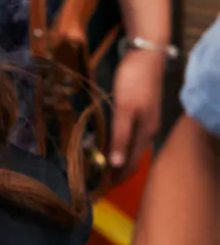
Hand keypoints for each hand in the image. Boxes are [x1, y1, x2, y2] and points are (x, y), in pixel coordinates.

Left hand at [109, 49, 165, 179]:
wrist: (146, 55)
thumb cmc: (134, 81)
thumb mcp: (124, 108)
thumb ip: (121, 135)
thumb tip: (117, 165)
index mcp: (144, 133)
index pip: (131, 165)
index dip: (117, 178)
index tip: (101, 190)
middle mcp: (147, 130)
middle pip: (132, 159)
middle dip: (117, 172)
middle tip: (97, 182)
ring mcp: (145, 120)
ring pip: (131, 147)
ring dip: (117, 159)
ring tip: (100, 166)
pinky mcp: (139, 110)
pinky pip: (129, 135)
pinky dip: (119, 144)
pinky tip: (109, 142)